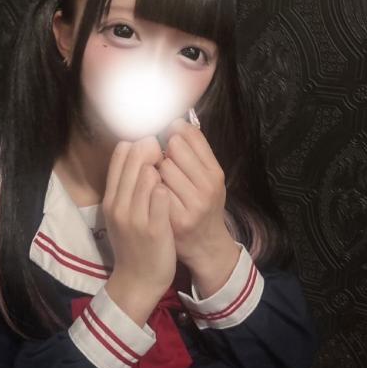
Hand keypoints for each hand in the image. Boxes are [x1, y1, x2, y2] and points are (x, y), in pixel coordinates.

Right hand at [102, 136, 176, 324]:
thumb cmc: (132, 243)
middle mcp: (119, 205)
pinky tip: (174, 187)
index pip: (119, 156)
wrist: (137, 279)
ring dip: (161, 165)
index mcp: (110, 198)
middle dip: (152, 147)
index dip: (137, 143)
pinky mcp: (154, 227)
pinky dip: (168, 186)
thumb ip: (125, 187)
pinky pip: (162, 196)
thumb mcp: (120, 213)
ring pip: (148, 175)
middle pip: (134, 160)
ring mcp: (135, 216)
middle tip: (164, 147)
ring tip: (170, 165)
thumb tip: (134, 154)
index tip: (151, 143)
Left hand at [155, 117, 239, 287]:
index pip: (193, 137)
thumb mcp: (208, 179)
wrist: (206, 246)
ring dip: (155, 168)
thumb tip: (178, 121)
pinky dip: (150, 187)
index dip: (176, 130)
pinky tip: (151, 191)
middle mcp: (208, 188)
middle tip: (162, 157)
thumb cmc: (203, 205)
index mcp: (216, 173)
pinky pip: (155, 189)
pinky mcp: (176, 219)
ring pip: (162, 167)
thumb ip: (196, 153)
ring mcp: (192, 204)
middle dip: (164, 150)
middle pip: (174, 149)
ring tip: (157, 176)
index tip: (168, 132)